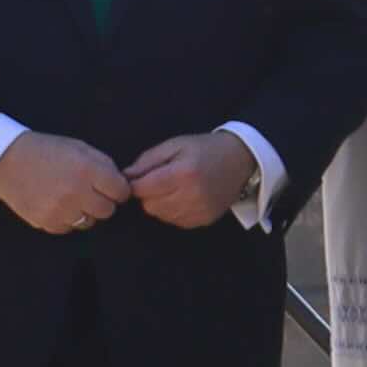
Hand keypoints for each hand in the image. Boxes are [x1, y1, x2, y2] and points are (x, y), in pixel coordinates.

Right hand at [0, 134, 129, 234]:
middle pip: (108, 210)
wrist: (6, 160)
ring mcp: (60, 209)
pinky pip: (68, 228)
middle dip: (103, 202)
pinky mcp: (45, 222)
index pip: (121, 192)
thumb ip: (104, 166)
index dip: (118, 189)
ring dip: (85, 212)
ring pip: (89, 222)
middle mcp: (77, 192)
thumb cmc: (48, 151)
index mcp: (89, 170)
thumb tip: (122, 185)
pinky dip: (66, 219)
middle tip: (90, 193)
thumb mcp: (80, 148)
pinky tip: (57, 205)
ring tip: (72, 198)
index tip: (110, 187)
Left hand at [122, 134, 253, 230]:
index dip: (134, 183)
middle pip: (149, 205)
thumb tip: (124, 176)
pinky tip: (183, 197)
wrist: (241, 160)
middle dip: (148, 194)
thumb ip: (148, 160)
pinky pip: (174, 221)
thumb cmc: (205, 149)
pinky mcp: (203, 220)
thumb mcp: (175, 145)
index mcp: (182, 173)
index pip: (141, 189)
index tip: (140, 176)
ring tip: (173, 188)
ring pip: (160, 215)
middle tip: (159, 180)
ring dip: (159, 203)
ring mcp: (198, 211)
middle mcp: (191, 195)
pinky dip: (172, 211)